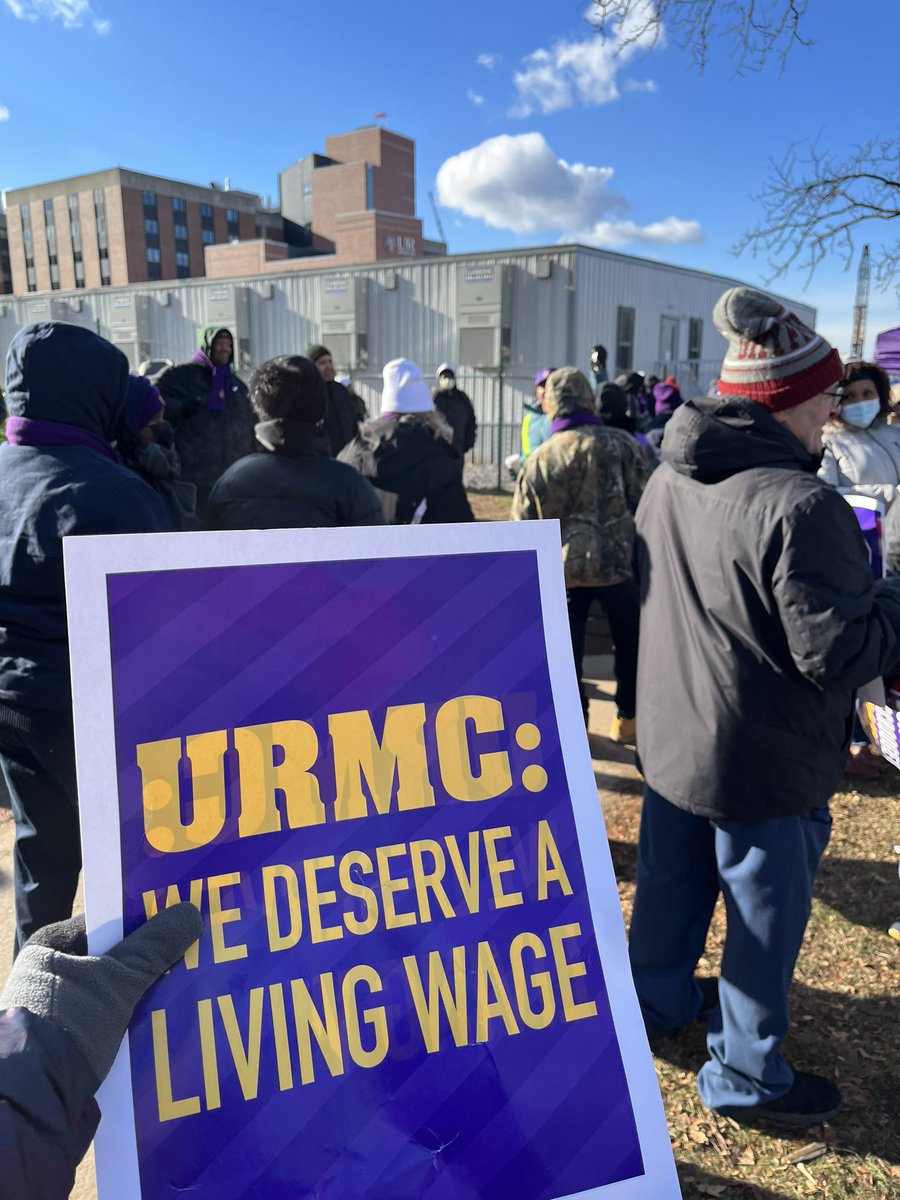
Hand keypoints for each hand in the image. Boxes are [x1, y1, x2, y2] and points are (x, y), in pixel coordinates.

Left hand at [0, 904, 201, 1084]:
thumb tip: (191, 912)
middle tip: (190, 957)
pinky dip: (133, 1023)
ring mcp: (59, 1012)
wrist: (34, 1101)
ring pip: (114, 993)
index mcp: (50, 948)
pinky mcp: (69, 1044)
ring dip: (144, 996)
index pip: (106, 922)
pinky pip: (110, 1022)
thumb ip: (154, 947)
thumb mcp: (117, 981)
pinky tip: (164, 1026)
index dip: (144, 921)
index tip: (179, 922)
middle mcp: (51, 976)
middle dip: (149, 962)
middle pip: (113, 959)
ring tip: (185, 992)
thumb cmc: (70, 1025)